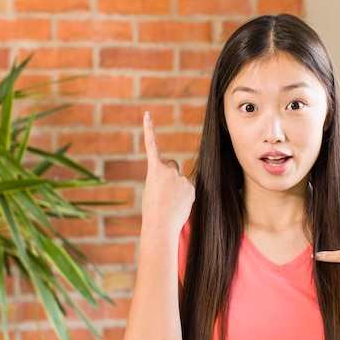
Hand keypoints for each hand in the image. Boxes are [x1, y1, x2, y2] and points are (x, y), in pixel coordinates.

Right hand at [141, 111, 194, 237]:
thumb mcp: (150, 189)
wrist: (161, 225)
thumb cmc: (152, 208)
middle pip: (171, 165)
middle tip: (164, 191)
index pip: (152, 145)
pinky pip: (188, 187)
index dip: (149, 129)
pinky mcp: (192, 187)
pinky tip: (179, 205)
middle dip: (169, 174)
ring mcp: (182, 179)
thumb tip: (173, 177)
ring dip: (177, 187)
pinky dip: (184, 195)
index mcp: (154, 169)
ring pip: (180, 178)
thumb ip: (160, 177)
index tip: (147, 114)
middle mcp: (170, 170)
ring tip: (171, 202)